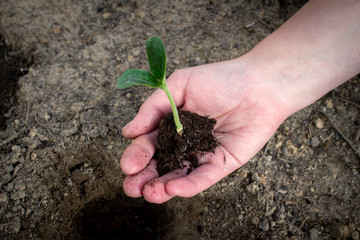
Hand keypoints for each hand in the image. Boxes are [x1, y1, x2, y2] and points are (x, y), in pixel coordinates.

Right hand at [120, 58, 288, 202]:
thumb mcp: (180, 85)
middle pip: (161, 165)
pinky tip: (173, 189)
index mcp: (171, 125)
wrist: (258, 84)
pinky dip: (189, 184)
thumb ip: (153, 109)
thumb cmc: (220, 79)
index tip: (127, 165)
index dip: (137, 155)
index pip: (149, 144)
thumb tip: (128, 133)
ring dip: (162, 187)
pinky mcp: (222, 164)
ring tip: (149, 194)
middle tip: (131, 188)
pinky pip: (204, 177)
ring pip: (180, 176)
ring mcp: (203, 155)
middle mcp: (184, 143)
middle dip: (144, 178)